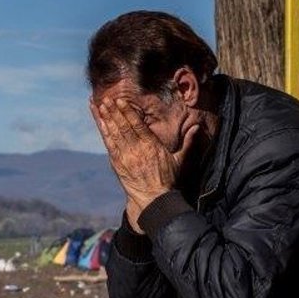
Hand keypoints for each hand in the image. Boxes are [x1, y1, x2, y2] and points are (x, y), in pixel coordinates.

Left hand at [92, 97, 198, 222]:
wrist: (153, 199)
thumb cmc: (167, 180)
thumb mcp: (179, 160)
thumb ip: (188, 142)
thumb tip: (198, 127)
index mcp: (151, 145)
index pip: (138, 125)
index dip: (128, 112)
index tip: (121, 101)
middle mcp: (137, 149)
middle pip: (124, 126)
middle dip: (115, 111)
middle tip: (108, 98)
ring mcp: (125, 156)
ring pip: (115, 133)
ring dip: (107, 118)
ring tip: (100, 104)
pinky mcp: (117, 163)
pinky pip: (109, 144)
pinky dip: (104, 131)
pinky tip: (100, 121)